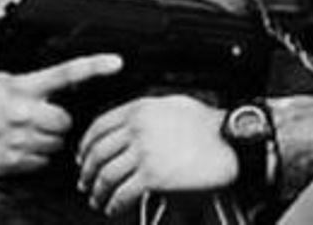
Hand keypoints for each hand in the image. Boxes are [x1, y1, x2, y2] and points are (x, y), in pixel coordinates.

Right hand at [0, 54, 122, 175]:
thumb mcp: (4, 80)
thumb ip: (34, 84)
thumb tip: (60, 85)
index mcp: (24, 86)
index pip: (66, 73)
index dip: (95, 66)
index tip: (116, 62)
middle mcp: (25, 112)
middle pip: (67, 120)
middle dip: (60, 120)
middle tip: (43, 117)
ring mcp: (19, 139)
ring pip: (57, 144)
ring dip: (49, 139)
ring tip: (28, 132)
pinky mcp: (12, 162)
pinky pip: (41, 162)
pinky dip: (36, 155)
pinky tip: (19, 145)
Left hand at [76, 95, 237, 216]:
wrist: (228, 140)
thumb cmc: (206, 123)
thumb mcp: (171, 104)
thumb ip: (146, 111)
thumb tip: (129, 122)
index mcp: (139, 109)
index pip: (99, 126)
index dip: (86, 145)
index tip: (84, 156)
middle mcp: (136, 129)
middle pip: (98, 153)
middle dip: (87, 172)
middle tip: (86, 182)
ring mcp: (143, 152)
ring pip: (106, 175)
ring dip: (98, 192)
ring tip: (98, 200)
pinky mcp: (153, 176)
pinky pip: (123, 193)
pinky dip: (114, 204)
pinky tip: (114, 208)